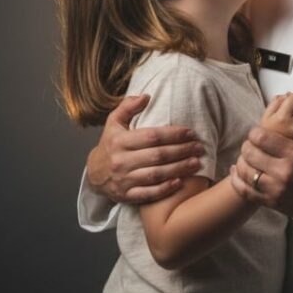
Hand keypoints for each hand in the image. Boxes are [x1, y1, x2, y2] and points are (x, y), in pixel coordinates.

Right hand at [86, 94, 204, 203]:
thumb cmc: (111, 143)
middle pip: (157, 156)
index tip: (191, 132)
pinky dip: (164, 189)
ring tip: (196, 163)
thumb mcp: (114, 122)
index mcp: (119, 141)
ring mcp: (123, 180)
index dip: (174, 134)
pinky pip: (148, 194)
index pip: (152, 136)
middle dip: (182, 151)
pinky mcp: (125, 196)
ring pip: (155, 175)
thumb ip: (128, 106)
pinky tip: (180, 182)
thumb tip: (146, 96)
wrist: (94, 173)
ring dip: (178, 169)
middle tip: (199, 148)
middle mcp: (120, 161)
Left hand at [229, 127, 292, 224]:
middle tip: (249, 145)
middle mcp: (284, 171)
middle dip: (247, 146)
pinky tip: (237, 171)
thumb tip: (285, 105)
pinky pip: (245, 191)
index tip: (256, 133)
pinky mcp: (272, 202)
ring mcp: (277, 188)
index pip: (261, 137)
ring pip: (245, 171)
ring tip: (244, 157)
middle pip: (250, 153)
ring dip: (241, 161)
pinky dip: (237, 180)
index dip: (254, 133)